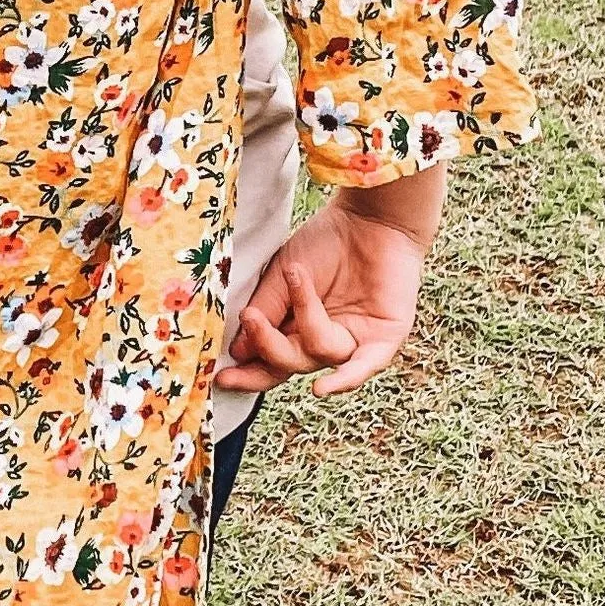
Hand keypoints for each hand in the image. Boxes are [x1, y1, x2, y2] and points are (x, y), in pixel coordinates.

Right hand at [215, 167, 444, 400]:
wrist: (371, 216)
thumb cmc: (328, 242)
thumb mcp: (283, 274)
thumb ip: (265, 311)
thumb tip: (238, 352)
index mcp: (298, 329)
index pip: (271, 361)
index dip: (248, 372)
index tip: (220, 375)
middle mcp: (324, 341)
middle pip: (290, 364)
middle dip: (268, 348)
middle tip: (251, 321)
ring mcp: (355, 342)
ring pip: (319, 353)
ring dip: (305, 318)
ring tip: (296, 277)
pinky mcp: (384, 338)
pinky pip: (364, 366)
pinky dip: (343, 380)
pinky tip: (321, 389)